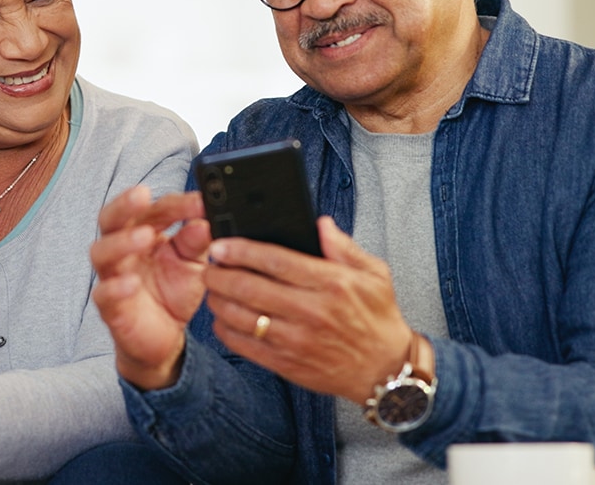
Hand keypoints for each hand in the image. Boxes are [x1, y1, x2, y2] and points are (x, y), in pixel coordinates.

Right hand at [90, 187, 210, 389]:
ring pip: (102, 252)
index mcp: (143, 233)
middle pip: (111, 219)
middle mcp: (122, 250)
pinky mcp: (110, 307)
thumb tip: (204, 220)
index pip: (153, 210)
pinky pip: (104, 294)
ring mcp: (112, 277)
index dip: (175, 204)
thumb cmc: (172, 292)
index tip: (199, 202)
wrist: (165, 338)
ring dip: (121, 242)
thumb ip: (197, 243)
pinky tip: (132, 283)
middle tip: (142, 195)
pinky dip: (115, 287)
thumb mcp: (193, 265)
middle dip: (124, 205)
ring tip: (145, 236)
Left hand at [203, 216, 413, 402]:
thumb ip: (343, 247)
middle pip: (250, 287)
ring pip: (241, 316)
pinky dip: (226, 329)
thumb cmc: (377, 317)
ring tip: (213, 289)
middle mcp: (312, 311)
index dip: (242, 250)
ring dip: (218, 300)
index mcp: (332, 283)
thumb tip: (320, 224)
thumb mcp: (374, 274)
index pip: (275, 260)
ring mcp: (297, 340)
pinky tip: (223, 318)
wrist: (385, 370)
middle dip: (220, 273)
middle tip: (209, 266)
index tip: (221, 245)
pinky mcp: (287, 363)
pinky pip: (245, 344)